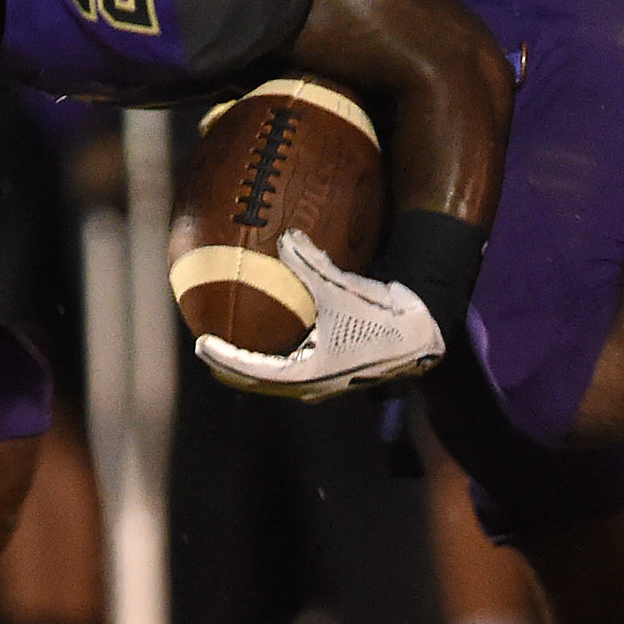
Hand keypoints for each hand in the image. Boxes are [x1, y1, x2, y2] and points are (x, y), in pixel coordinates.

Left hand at [194, 230, 446, 399]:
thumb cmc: (382, 315)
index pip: (254, 373)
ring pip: (274, 381)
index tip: (201, 345)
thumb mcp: (342, 289)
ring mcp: (324, 383)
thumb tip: (286, 238)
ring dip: (249, 368)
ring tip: (228, 349)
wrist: (422, 334)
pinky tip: (266, 341)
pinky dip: (270, 361)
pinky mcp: (333, 373)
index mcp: (310, 374)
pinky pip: (290, 372)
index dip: (224, 359)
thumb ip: (310, 264)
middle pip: (258, 384)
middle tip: (205, 348)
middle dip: (230, 368)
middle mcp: (314, 385)